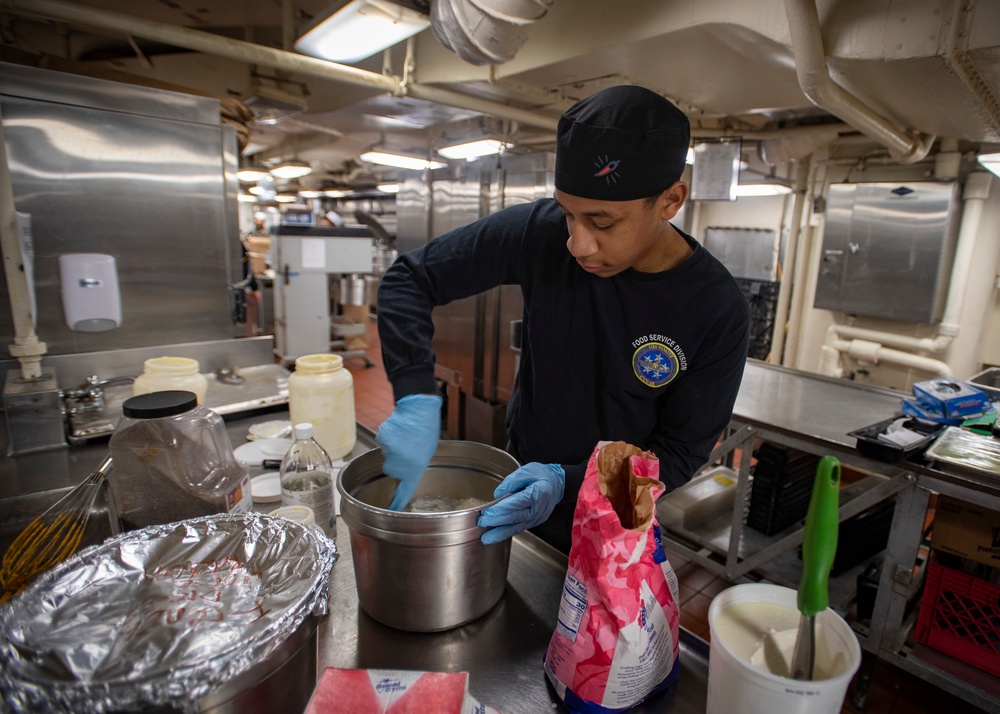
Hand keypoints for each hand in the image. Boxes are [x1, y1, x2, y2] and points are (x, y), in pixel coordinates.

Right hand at [376, 394, 441, 509]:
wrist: (420, 409)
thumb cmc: (426, 429)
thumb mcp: (426, 452)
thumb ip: (414, 465)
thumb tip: (404, 470)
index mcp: (415, 468)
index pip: (405, 490)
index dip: (397, 501)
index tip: (392, 510)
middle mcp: (401, 463)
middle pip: (390, 470)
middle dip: (396, 462)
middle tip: (407, 448)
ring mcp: (391, 451)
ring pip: (386, 454)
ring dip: (393, 448)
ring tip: (405, 437)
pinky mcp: (383, 439)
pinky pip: (382, 442)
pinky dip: (388, 438)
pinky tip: (398, 431)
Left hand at [477, 463, 564, 544]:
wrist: (558, 484)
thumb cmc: (542, 475)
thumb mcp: (527, 470)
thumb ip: (512, 481)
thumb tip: (498, 494)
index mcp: (537, 493)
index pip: (517, 503)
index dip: (501, 509)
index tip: (487, 512)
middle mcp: (537, 509)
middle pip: (515, 517)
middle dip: (497, 521)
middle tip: (481, 523)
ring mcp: (536, 518)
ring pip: (516, 527)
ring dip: (500, 533)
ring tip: (486, 538)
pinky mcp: (534, 522)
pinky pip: (519, 528)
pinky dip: (507, 533)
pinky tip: (496, 536)